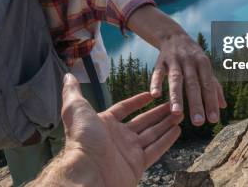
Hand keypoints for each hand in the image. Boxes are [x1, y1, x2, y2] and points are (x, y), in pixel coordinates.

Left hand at [29, 74, 181, 186]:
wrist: (89, 172)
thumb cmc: (82, 139)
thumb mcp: (76, 109)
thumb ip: (73, 92)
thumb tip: (68, 76)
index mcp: (105, 123)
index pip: (124, 108)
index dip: (137, 101)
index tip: (152, 93)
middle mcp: (118, 137)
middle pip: (142, 121)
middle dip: (157, 112)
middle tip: (173, 103)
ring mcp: (128, 151)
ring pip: (152, 134)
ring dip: (166, 123)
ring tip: (180, 113)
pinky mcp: (137, 165)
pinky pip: (155, 149)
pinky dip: (167, 140)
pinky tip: (178, 130)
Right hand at [150, 33, 226, 125]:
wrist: (174, 35)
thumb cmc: (193, 56)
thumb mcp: (205, 67)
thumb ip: (214, 86)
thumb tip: (223, 106)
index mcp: (203, 63)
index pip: (208, 86)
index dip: (211, 102)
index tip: (213, 120)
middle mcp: (190, 61)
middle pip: (193, 84)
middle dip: (196, 103)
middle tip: (198, 122)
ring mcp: (174, 60)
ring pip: (176, 79)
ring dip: (176, 96)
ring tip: (177, 113)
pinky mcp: (160, 60)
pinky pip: (158, 72)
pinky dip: (156, 82)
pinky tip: (155, 95)